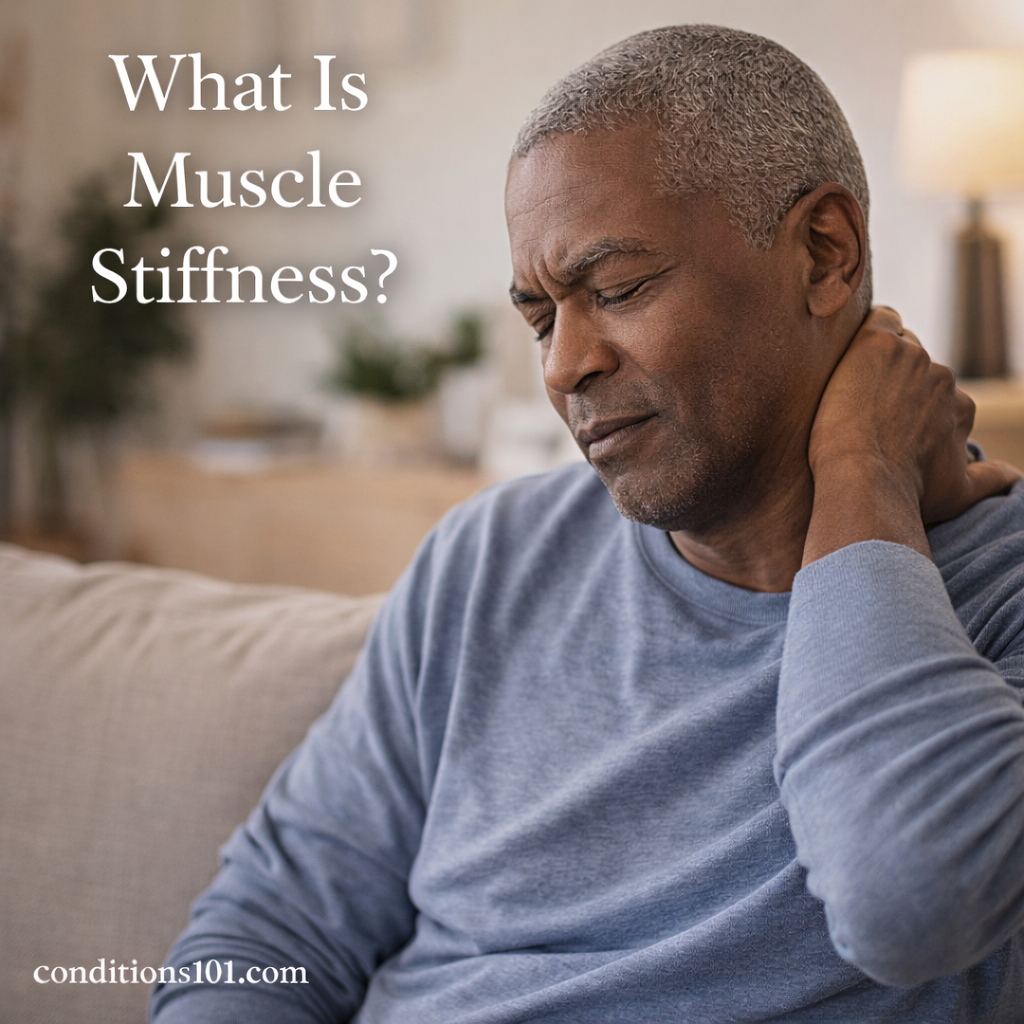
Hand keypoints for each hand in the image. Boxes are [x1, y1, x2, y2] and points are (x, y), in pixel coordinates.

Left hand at [803, 307, 1019, 564]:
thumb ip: (989, 480)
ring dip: (874, 360)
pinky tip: (847, 350)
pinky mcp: (878, 344)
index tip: (883, 421)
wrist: (865, 481)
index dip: (906, 403)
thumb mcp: (958, 493)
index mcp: (961, 406)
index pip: (934, 391)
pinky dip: (864, 329)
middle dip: (889, 381)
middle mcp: (943, 378)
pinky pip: (879, 318)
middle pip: (913, 365)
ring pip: (895, 342)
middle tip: (859, 406)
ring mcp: (912, 357)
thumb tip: (1013, 476)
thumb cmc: (906, 493)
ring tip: (846, 388)